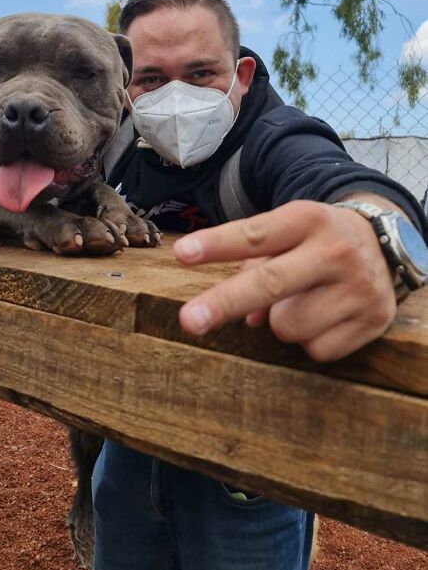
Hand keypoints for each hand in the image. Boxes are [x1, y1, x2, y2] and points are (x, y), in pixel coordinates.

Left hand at [172, 200, 396, 361]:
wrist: (388, 243)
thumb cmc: (315, 239)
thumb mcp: (286, 232)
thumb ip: (254, 263)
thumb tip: (244, 318)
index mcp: (307, 219)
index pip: (254, 234)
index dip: (216, 245)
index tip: (181, 254)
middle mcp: (335, 251)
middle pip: (269, 283)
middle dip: (225, 303)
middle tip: (189, 321)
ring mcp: (359, 288)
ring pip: (288, 326)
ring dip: (280, 321)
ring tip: (303, 298)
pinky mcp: (374, 321)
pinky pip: (316, 349)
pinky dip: (311, 339)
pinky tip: (326, 315)